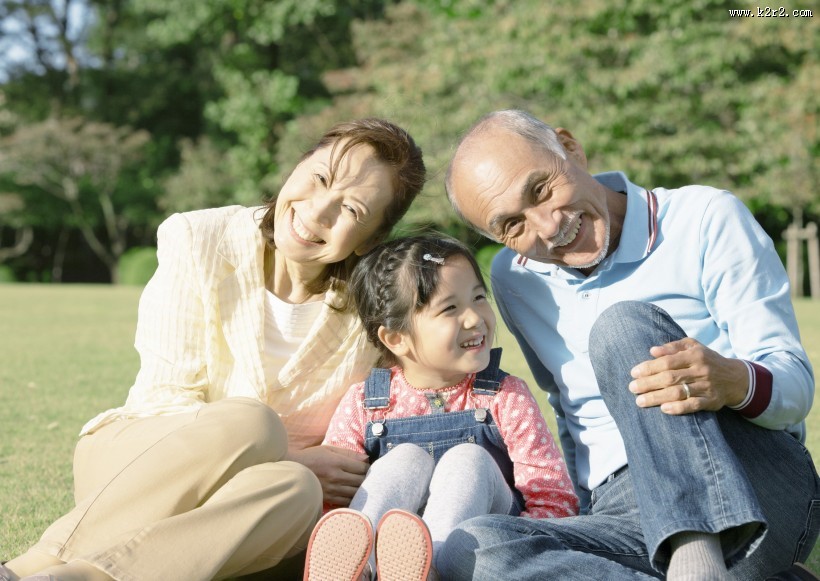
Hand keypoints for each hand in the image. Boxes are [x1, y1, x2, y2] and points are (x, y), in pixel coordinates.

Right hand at [286, 445, 368, 505]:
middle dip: (368, 479)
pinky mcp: (328, 499)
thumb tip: (366, 458)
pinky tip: (354, 495)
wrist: (291, 471)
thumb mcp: (328, 449)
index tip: (369, 467)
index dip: (369, 467)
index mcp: (337, 462)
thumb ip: (348, 453)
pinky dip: (353, 499)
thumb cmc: (310, 457)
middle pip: (361, 481)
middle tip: (370, 477)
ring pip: (355, 493)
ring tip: (364, 486)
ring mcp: (332, 490)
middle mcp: (336, 477)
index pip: (362, 467)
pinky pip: (346, 502)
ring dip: (362, 490)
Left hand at [628, 338, 748, 414]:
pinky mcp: (712, 401)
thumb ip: (673, 347)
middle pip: (670, 378)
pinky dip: (678, 408)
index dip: (649, 368)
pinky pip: (693, 405)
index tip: (633, 373)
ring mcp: (707, 386)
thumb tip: (652, 350)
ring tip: (640, 401)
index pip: (667, 362)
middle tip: (632, 388)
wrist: (736, 378)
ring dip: (657, 398)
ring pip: (679, 392)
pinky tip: (663, 409)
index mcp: (694, 355)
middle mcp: (701, 370)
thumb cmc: (707, 360)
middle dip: (648, 384)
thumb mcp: (693, 347)